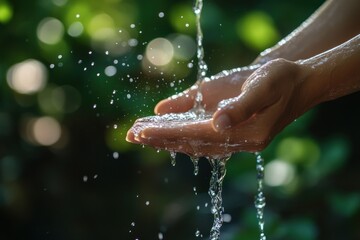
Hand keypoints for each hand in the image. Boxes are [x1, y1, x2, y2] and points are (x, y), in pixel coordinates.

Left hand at [126, 59, 311, 156]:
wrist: (298, 84)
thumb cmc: (282, 80)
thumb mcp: (265, 86)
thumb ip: (242, 106)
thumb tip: (218, 121)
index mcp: (245, 133)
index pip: (197, 135)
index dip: (168, 132)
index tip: (142, 130)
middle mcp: (237, 141)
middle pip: (191, 143)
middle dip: (160, 138)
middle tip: (131, 134)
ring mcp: (235, 140)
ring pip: (194, 143)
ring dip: (167, 138)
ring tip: (142, 134)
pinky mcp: (232, 133)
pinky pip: (202, 138)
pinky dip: (181, 134)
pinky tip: (166, 131)